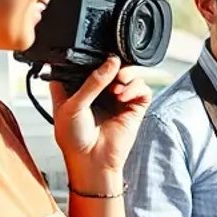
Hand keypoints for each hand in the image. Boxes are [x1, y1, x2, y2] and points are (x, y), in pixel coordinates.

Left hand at [54, 58, 150, 192]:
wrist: (91, 161)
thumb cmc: (74, 139)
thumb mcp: (73, 105)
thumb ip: (92, 82)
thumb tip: (111, 62)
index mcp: (78, 87)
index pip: (86, 63)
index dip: (90, 57)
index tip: (93, 55)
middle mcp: (99, 90)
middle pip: (111, 65)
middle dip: (112, 64)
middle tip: (110, 68)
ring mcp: (117, 97)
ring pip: (128, 73)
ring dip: (125, 75)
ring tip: (116, 87)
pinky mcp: (133, 106)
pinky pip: (142, 88)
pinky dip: (135, 87)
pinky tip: (123, 96)